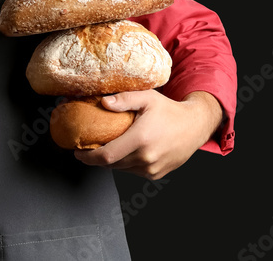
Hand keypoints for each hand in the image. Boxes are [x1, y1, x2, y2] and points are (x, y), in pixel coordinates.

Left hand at [73, 90, 222, 179]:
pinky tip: (125, 151)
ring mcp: (152, 169)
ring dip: (111, 160)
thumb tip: (103, 103)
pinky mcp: (156, 175)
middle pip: (111, 164)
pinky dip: (125, 163)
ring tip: (106, 146)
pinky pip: (133, 171)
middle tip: (87, 147)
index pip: (106, 155)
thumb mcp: (147, 98)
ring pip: (121, 169)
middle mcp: (146, 158)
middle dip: (96, 158)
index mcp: (141, 139)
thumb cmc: (169, 111)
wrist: (194, 126)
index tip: (77, 152)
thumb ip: (124, 99)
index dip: (88, 157)